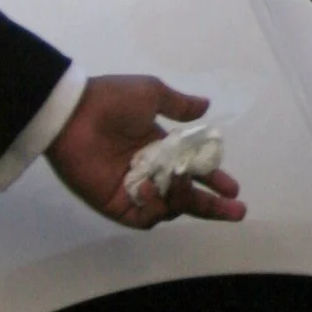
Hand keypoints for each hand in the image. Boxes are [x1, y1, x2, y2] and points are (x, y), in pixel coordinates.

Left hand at [46, 77, 244, 227]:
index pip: (193, 170)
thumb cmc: (111, 101)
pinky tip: (151, 189)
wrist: (73, 113)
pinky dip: (153, 208)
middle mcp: (150, 172)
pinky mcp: (115, 204)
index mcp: (159, 148)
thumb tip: (206, 106)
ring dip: (182, 198)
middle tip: (237, 211)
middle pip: (187, 197)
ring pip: (169, 208)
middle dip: (213, 206)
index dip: (214, 180)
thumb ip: (179, 105)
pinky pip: (143, 217)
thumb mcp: (151, 94)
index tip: (233, 188)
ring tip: (180, 180)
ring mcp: (133, 190)